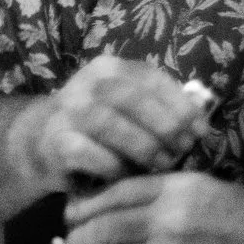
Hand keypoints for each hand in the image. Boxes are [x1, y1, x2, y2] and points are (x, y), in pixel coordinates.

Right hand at [7, 57, 209, 197]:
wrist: (41, 143)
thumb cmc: (99, 127)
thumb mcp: (128, 106)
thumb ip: (161, 104)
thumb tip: (202, 112)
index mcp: (108, 68)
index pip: (150, 79)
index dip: (180, 104)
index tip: (201, 130)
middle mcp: (84, 84)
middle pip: (131, 98)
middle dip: (164, 125)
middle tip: (183, 149)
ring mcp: (67, 112)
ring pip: (110, 124)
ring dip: (143, 146)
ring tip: (163, 163)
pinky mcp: (57, 143)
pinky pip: (91, 154)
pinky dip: (115, 166)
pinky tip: (129, 175)